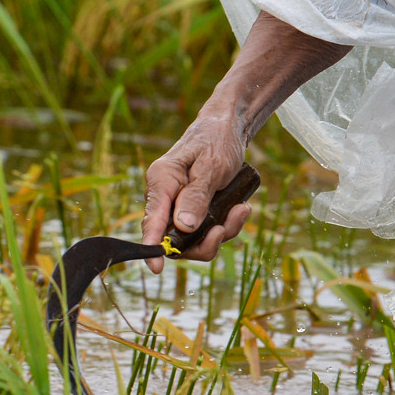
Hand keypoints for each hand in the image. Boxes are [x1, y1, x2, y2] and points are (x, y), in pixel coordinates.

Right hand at [141, 114, 252, 273]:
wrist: (230, 127)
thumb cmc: (217, 139)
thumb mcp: (211, 167)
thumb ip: (197, 196)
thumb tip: (184, 228)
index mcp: (162, 181)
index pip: (152, 220)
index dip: (152, 246)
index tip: (156, 268)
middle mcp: (166, 196)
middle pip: (175, 238)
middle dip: (204, 242)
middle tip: (226, 228)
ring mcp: (180, 204)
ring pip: (194, 238)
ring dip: (221, 233)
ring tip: (242, 210)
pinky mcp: (195, 208)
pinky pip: (207, 230)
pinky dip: (226, 225)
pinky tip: (241, 208)